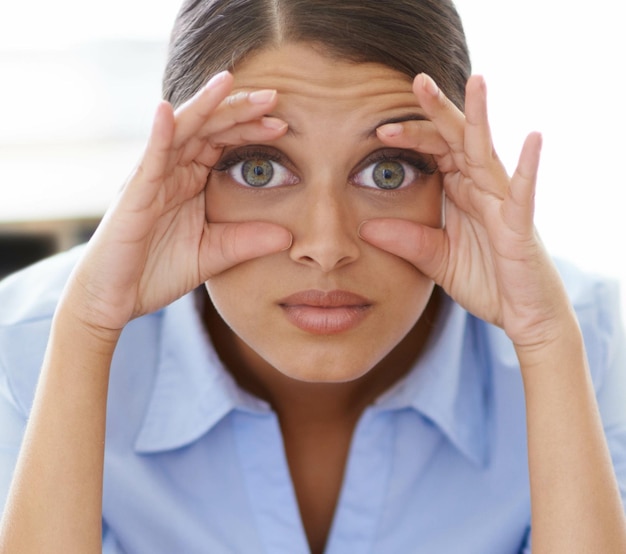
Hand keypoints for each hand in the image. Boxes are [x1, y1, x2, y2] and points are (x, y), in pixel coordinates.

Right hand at [64, 71, 291, 337]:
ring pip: (180, 132)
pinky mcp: (133, 195)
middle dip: (238, 110)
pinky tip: (169, 111)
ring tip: (228, 82)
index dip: (251, 130)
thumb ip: (247, 241)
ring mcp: (151, 179)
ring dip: (204, 107)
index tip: (284, 123)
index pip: (223, 143)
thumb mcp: (214, 255)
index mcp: (190, 182)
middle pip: (207, 129)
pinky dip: (159, 135)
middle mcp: (171, 172)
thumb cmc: (157, 272)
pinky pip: (148, 159)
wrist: (116, 300)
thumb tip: (290, 236)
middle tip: (273, 95)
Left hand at [359, 73, 571, 348]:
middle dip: (438, 111)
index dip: (411, 138)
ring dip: (481, 119)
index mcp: (460, 193)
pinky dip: (529, 168)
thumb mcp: (435, 260)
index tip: (378, 129)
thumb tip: (367, 227)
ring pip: (489, 154)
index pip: (435, 153)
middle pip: (458, 141)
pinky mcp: (520, 227)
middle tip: (416, 79)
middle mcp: (481, 190)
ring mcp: (503, 204)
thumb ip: (407, 241)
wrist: (520, 316)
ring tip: (475, 82)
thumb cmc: (484, 281)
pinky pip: (524, 194)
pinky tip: (532, 138)